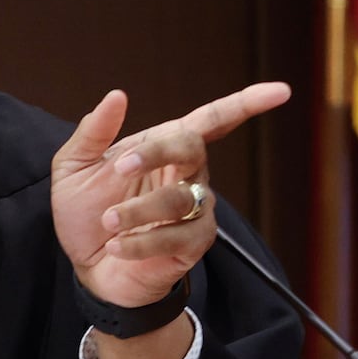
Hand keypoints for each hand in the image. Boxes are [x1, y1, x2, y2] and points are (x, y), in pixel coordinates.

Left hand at [51, 83, 289, 307]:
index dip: (247, 104)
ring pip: (179, 199)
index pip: (213, 120)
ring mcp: (196, 209)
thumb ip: (93, 132)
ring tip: (108, 222)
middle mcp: (188, 174)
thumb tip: (117, 95)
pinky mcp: (193, 244)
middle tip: (120, 169)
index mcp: (165, 147)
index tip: (281, 91)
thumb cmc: (85, 212)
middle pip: (193, 147)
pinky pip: (174, 237)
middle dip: (156, 153)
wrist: (89, 267)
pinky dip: (140, 241)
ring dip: (137, 210)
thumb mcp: (75, 168)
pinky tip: (116, 245)